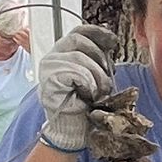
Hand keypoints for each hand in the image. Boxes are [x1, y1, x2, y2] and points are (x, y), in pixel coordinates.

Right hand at [37, 24, 119, 152]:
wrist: (71, 130)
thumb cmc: (83, 105)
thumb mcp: (94, 75)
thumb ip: (97, 58)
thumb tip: (109, 41)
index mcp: (62, 53)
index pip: (78, 31)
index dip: (97, 32)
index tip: (113, 41)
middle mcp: (52, 57)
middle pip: (79, 40)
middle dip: (99, 57)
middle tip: (107, 76)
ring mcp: (48, 68)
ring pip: (79, 57)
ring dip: (97, 76)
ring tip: (99, 92)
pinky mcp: (50, 80)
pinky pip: (76, 72)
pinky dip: (89, 84)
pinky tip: (88, 95)